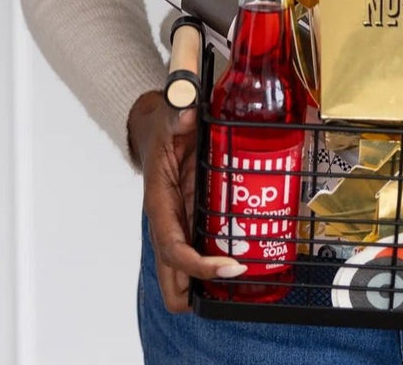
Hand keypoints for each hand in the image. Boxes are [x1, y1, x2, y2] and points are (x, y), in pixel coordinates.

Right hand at [128, 90, 245, 312]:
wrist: (156, 127)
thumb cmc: (163, 126)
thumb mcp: (171, 115)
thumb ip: (178, 112)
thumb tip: (187, 109)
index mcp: (160, 203)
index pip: (173, 250)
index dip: (199, 266)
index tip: (230, 266)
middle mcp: (167, 223)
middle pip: (172, 280)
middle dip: (199, 293)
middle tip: (239, 278)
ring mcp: (179, 227)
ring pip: (184, 276)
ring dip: (209, 284)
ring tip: (247, 274)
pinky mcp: (190, 222)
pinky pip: (200, 254)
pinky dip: (217, 264)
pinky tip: (245, 256)